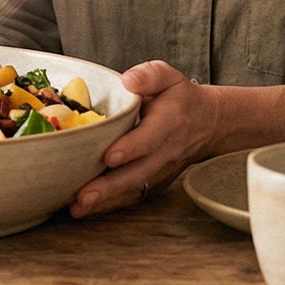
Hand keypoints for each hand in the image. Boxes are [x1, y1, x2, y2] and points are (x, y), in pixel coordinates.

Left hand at [69, 60, 217, 218]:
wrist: (206, 124)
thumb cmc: (179, 98)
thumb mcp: (168, 76)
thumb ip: (149, 75)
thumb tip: (128, 81)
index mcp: (169, 121)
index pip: (150, 138)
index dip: (131, 148)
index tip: (110, 156)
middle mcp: (166, 151)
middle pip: (138, 172)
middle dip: (110, 187)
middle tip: (83, 196)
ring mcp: (160, 171)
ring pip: (133, 189)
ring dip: (105, 201)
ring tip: (77, 208)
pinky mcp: (154, 183)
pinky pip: (132, 196)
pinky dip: (109, 205)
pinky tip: (86, 208)